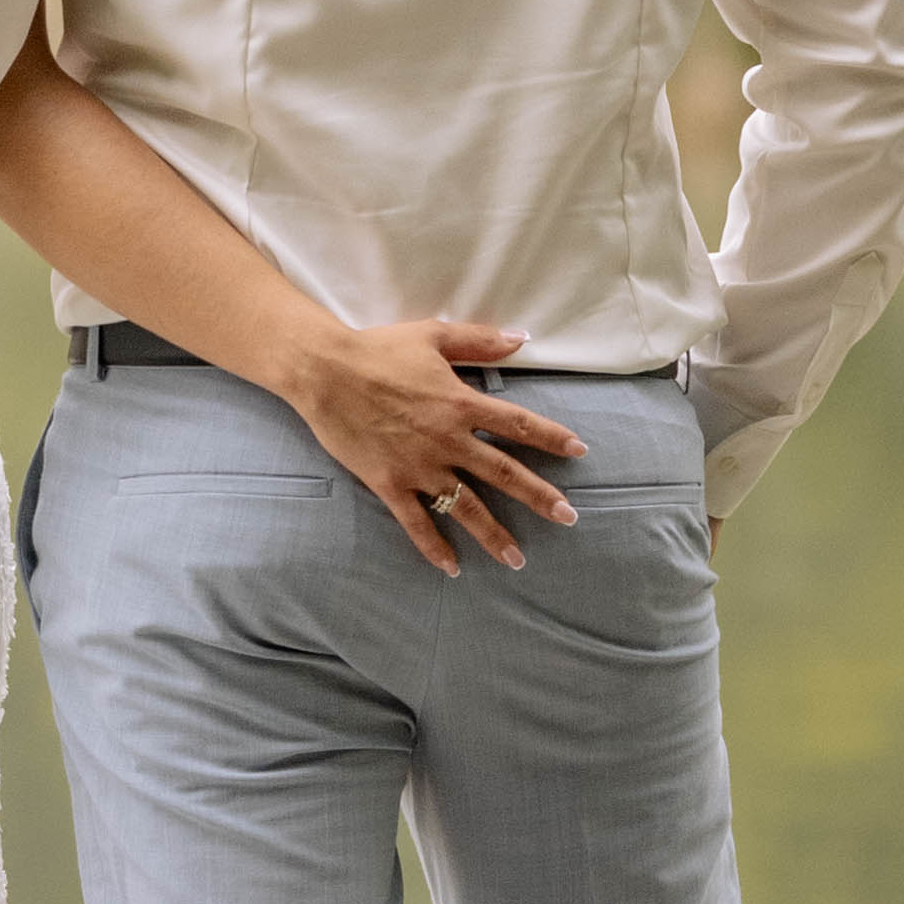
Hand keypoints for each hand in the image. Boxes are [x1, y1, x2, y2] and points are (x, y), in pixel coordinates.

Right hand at [275, 319, 584, 577]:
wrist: (324, 371)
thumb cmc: (378, 349)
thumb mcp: (433, 335)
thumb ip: (480, 340)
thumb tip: (522, 338)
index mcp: (460, 403)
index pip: (516, 424)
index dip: (550, 437)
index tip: (579, 451)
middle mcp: (447, 440)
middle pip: (502, 473)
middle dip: (538, 496)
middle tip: (568, 518)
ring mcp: (419, 466)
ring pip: (465, 506)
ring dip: (494, 535)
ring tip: (517, 559)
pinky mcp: (390, 483)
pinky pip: (416, 522)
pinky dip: (434, 547)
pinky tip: (452, 568)